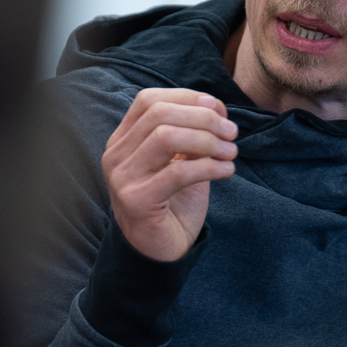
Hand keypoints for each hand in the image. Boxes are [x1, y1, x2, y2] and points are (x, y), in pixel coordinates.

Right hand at [102, 87, 237, 261]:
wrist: (161, 249)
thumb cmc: (174, 202)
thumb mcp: (183, 160)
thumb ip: (193, 133)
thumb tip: (217, 107)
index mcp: (123, 139)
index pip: (148, 100)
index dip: (186, 97)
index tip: (218, 108)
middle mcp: (116, 155)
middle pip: (160, 114)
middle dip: (203, 118)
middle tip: (231, 132)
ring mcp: (122, 178)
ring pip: (166, 137)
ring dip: (207, 140)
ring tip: (231, 152)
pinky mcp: (136, 201)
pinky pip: (177, 173)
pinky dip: (209, 167)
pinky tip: (227, 171)